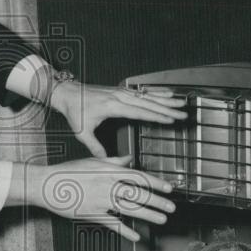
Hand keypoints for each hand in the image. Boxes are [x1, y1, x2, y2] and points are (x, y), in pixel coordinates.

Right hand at [16, 155, 175, 241]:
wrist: (47, 185)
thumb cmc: (67, 172)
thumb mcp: (91, 161)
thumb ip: (113, 161)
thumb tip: (129, 159)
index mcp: (108, 171)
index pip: (138, 176)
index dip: (156, 183)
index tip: (169, 188)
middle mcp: (107, 185)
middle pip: (138, 194)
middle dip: (157, 201)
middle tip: (171, 207)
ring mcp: (101, 201)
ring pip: (130, 208)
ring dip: (148, 215)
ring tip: (161, 220)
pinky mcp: (93, 214)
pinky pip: (113, 224)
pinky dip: (125, 230)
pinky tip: (136, 236)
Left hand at [50, 81, 187, 157]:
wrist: (67, 93)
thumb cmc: (74, 110)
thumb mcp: (82, 131)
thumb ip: (95, 146)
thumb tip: (105, 160)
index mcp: (112, 106)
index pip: (139, 112)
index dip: (156, 116)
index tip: (170, 120)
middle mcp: (119, 97)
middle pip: (148, 103)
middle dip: (168, 108)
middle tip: (183, 113)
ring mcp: (120, 92)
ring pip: (147, 95)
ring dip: (166, 99)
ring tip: (181, 101)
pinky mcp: (120, 90)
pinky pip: (142, 91)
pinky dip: (156, 92)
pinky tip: (166, 93)